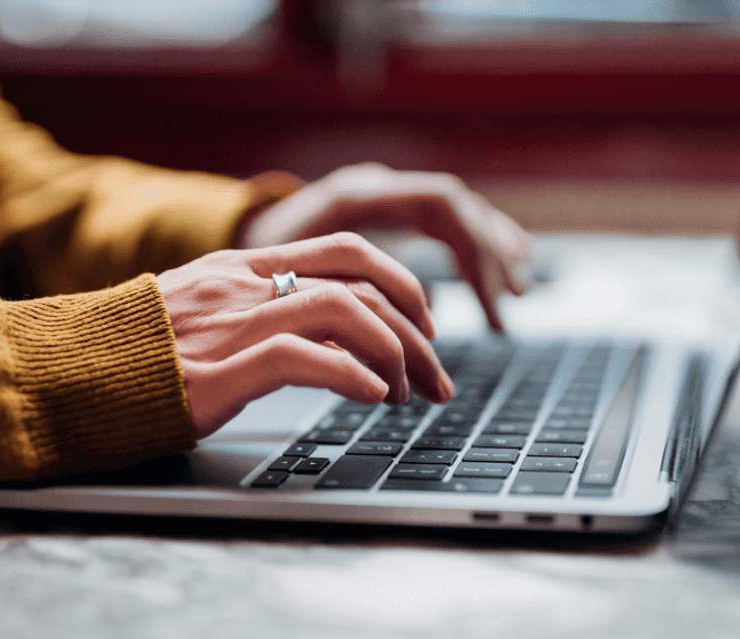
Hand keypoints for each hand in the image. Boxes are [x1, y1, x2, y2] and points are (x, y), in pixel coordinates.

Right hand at [156, 232, 455, 436]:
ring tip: (405, 394)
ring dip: (394, 355)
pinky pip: (305, 358)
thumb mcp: (197, 312)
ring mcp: (231, 324)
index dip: (402, 285)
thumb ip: (253, 309)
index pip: (348, 251)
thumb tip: (321, 335)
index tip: (424, 328)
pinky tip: (373, 398)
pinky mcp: (216, 372)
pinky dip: (353, 376)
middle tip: (436, 374)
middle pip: (363, 278)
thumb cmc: (128, 355)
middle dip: (416, 328)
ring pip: (346, 312)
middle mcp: (244, 285)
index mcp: (243, 268)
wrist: (56, 374)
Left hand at [242, 163, 532, 331]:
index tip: (488, 305)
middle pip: (455, 209)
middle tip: (511, 304)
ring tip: (518, 290)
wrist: (221, 236)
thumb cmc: (245, 268)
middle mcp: (373, 185)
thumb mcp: (285, 285)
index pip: (440, 205)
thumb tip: (388, 354)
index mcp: (354, 194)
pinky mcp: (379, 211)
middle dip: (489, 258)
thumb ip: (337, 306)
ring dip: (488, 250)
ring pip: (452, 213)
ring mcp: (378, 194)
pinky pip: (439, 223)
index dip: (472, 254)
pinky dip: (471, 246)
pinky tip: (500, 264)